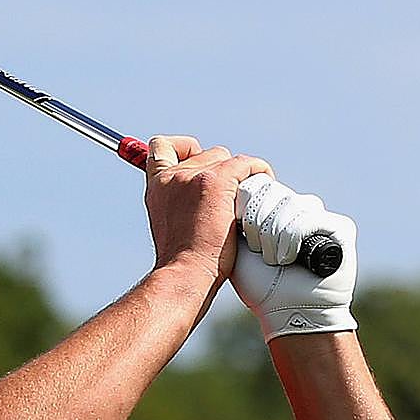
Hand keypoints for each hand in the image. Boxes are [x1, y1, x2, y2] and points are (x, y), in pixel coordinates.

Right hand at [144, 136, 272, 285]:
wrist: (185, 272)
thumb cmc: (183, 260)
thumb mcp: (169, 225)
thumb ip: (178, 204)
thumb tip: (200, 201)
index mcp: (157, 186)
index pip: (161, 147)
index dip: (182, 148)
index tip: (196, 159)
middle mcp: (171, 176)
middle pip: (205, 153)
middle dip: (221, 169)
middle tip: (230, 196)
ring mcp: (193, 177)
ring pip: (226, 158)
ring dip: (239, 173)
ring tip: (244, 198)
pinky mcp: (217, 181)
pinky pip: (246, 163)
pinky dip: (258, 170)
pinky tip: (262, 184)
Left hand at [231, 174, 357, 340]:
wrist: (289, 312)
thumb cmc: (260, 284)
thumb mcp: (238, 245)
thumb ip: (234, 214)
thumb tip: (230, 185)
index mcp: (274, 208)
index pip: (257, 184)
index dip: (247, 211)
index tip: (245, 240)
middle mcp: (298, 206)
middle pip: (272, 191)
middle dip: (259, 226)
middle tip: (262, 254)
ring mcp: (320, 214)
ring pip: (288, 204)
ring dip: (274, 238)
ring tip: (276, 260)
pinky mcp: (341, 226)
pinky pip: (308, 218)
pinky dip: (291, 241)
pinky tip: (291, 260)